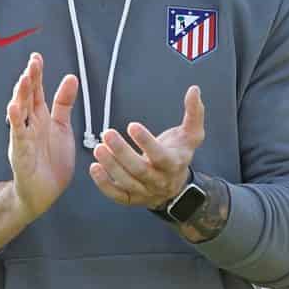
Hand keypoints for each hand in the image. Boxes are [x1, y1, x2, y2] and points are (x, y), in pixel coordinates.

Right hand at [6, 53, 80, 223]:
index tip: (36, 57)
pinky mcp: (21, 153)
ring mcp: (23, 138)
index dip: (36, 75)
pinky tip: (14, 109)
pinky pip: (18, 135)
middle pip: (27, 98)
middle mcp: (30, 124)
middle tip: (32, 63)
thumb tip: (71, 77)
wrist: (44, 192)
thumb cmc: (51, 160)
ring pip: (20, 113)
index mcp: (40, 117)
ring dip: (21, 96)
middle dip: (29, 80)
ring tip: (24, 80)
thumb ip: (64, 103)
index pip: (37, 91)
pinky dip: (16, 122)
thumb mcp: (62, 127)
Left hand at [88, 86, 205, 207]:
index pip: (160, 156)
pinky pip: (116, 195)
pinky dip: (104, 184)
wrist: (175, 186)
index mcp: (174, 164)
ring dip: (111, 166)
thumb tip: (194, 90)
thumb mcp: (192, 135)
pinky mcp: (131, 199)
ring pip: (126, 182)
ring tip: (99, 148)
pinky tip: (94, 167)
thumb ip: (194, 113)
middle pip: (140, 170)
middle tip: (107, 133)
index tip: (132, 125)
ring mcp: (145, 192)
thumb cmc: (179, 153)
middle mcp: (159, 180)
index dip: (146, 142)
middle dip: (122, 152)